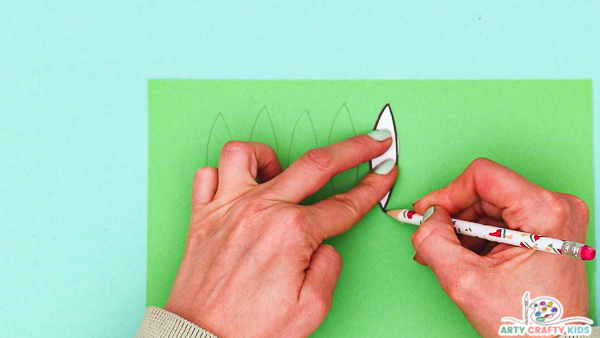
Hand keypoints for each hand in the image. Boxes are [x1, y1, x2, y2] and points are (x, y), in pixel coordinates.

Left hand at [164, 134, 396, 336]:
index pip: (344, 203)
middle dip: (353, 148)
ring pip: (247, 154)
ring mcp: (228, 208)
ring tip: (281, 168)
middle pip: (316, 164)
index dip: (371, 187)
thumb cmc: (250, 330)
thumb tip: (324, 244)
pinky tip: (239, 185)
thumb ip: (329, 267)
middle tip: (371, 141)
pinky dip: (224, 174)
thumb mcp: (311, 309)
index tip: (384, 172)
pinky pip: (207, 175)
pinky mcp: (203, 216)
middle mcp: (260, 211)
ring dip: (270, 155)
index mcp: (292, 232)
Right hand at [411, 158, 588, 337]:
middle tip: (432, 237)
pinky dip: (477, 236)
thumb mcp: (465, 281)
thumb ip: (434, 241)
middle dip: (453, 215)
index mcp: (545, 212)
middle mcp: (556, 207)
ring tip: (447, 255)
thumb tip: (425, 217)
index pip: (482, 175)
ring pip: (489, 205)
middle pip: (485, 190)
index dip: (448, 192)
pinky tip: (464, 256)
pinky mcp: (548, 229)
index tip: (430, 212)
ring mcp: (554, 218)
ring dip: (462, 229)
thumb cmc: (528, 324)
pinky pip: (501, 219)